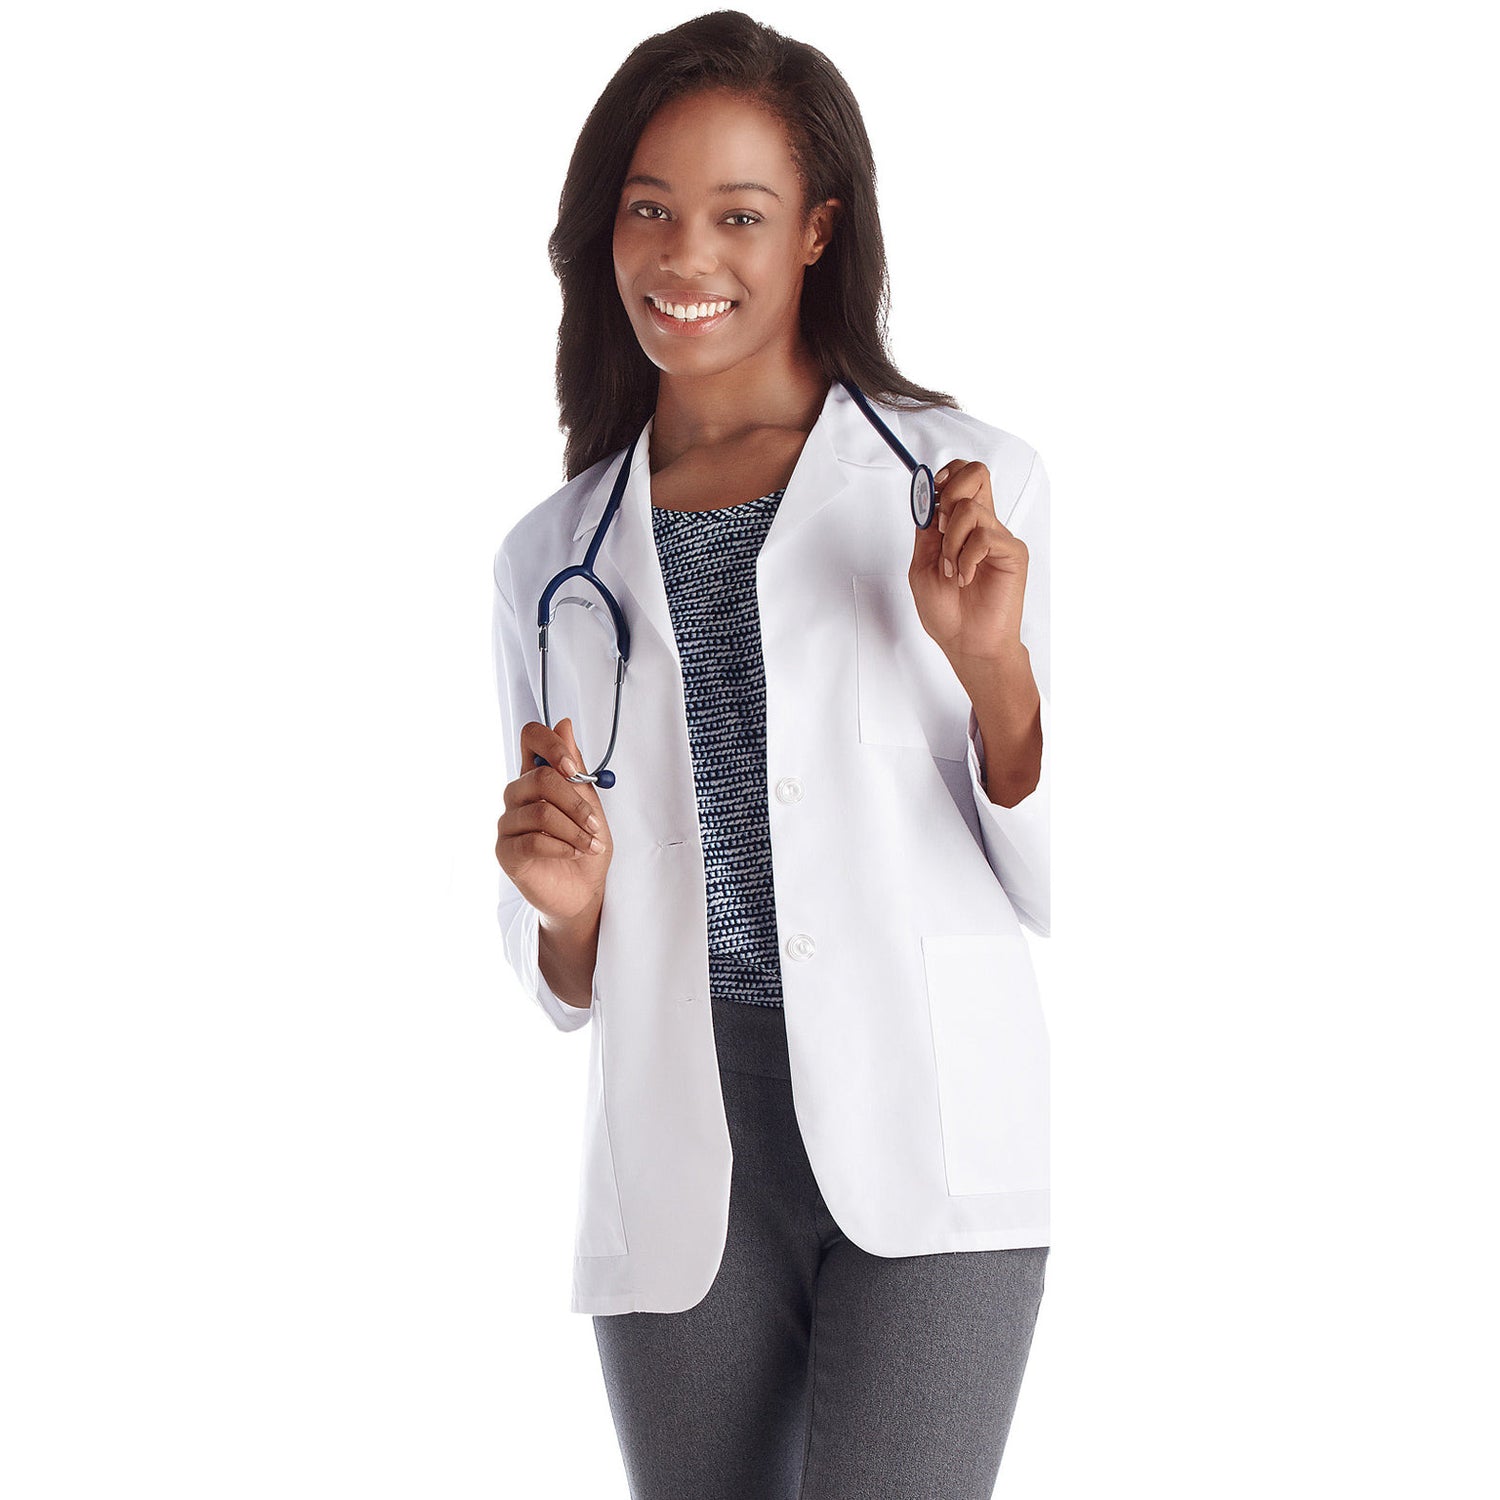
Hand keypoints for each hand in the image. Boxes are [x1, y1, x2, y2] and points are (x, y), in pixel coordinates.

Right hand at [495, 717, 611, 923]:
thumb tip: (564, 725)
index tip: (571, 767)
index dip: (550, 743)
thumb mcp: (591, 805)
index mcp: (538, 778)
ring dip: (574, 829)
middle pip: (538, 777)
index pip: (530, 738)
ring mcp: (508, 823)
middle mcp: (518, 796)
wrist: (583, 891)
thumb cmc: (586, 847)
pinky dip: (561, 846)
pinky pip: (532, 839)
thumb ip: (575, 770)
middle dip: (574, 801)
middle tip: (594, 822)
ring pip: (540, 812)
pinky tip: (574, 853)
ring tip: (591, 845)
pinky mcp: (505, 851)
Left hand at [908, 459, 1028, 662]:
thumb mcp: (922, 566)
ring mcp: (999, 538)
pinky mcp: (1013, 553)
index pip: (961, 477)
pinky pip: (986, 536)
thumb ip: (926, 533)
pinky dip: (967, 558)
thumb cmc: (947, 612)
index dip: (945, 477)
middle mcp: (983, 526)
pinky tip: (965, 578)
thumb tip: (926, 499)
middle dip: (949, 494)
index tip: (930, 498)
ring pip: (972, 508)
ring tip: (951, 570)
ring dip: (951, 542)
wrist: (966, 643)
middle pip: (976, 473)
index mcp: (961, 526)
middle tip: (941, 528)